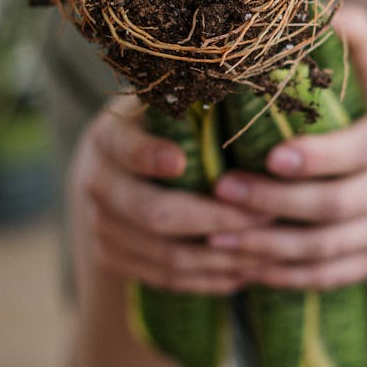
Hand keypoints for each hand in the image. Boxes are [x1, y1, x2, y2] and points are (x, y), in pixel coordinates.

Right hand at [69, 94, 270, 294]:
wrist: (110, 170)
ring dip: (222, 257)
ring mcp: (100, 226)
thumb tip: (247, 87)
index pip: (124, 147)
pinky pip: (165, 279)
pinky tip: (245, 273)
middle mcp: (96, 182)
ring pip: (166, 254)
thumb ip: (192, 103)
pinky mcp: (111, 258)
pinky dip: (208, 279)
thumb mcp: (164, 106)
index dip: (147, 156)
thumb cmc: (158, 127)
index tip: (180, 161)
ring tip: (269, 250)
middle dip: (217, 218)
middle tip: (267, 215)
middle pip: (154, 213)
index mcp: (109, 137)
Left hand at [209, 5, 366, 288]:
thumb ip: (358, 42)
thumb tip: (312, 6)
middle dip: (275, 203)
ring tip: (214, 234)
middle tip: (221, 191)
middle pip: (337, 207)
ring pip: (328, 250)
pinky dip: (285, 276)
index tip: (269, 155)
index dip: (317, 158)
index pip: (360, 151)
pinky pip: (330, 277)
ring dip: (269, 249)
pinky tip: (244, 267)